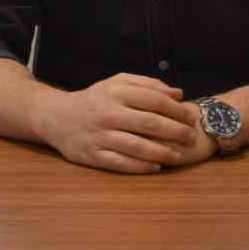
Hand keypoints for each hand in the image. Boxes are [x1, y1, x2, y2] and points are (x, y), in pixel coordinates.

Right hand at [34, 73, 201, 173]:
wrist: (57, 117)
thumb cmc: (95, 99)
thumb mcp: (116, 83)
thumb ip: (147, 85)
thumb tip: (178, 94)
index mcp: (115, 92)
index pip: (154, 100)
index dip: (176, 110)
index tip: (190, 117)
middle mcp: (108, 113)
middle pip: (150, 123)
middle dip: (175, 131)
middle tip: (191, 137)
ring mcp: (99, 136)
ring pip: (137, 146)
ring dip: (162, 152)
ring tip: (179, 154)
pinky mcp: (92, 155)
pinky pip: (121, 163)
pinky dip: (141, 166)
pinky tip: (157, 166)